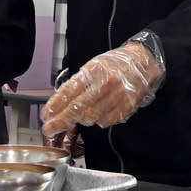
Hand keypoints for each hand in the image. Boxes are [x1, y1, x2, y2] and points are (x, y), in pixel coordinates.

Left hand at [40, 37, 163, 138]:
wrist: (144, 61)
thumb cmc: (117, 63)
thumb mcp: (94, 65)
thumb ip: (79, 82)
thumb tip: (60, 101)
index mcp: (94, 71)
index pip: (69, 91)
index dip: (55, 105)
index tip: (46, 115)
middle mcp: (104, 84)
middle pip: (76, 109)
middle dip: (60, 121)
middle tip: (49, 129)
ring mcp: (116, 97)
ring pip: (90, 118)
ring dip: (83, 118)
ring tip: (85, 111)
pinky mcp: (126, 108)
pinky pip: (105, 121)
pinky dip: (99, 119)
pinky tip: (101, 110)